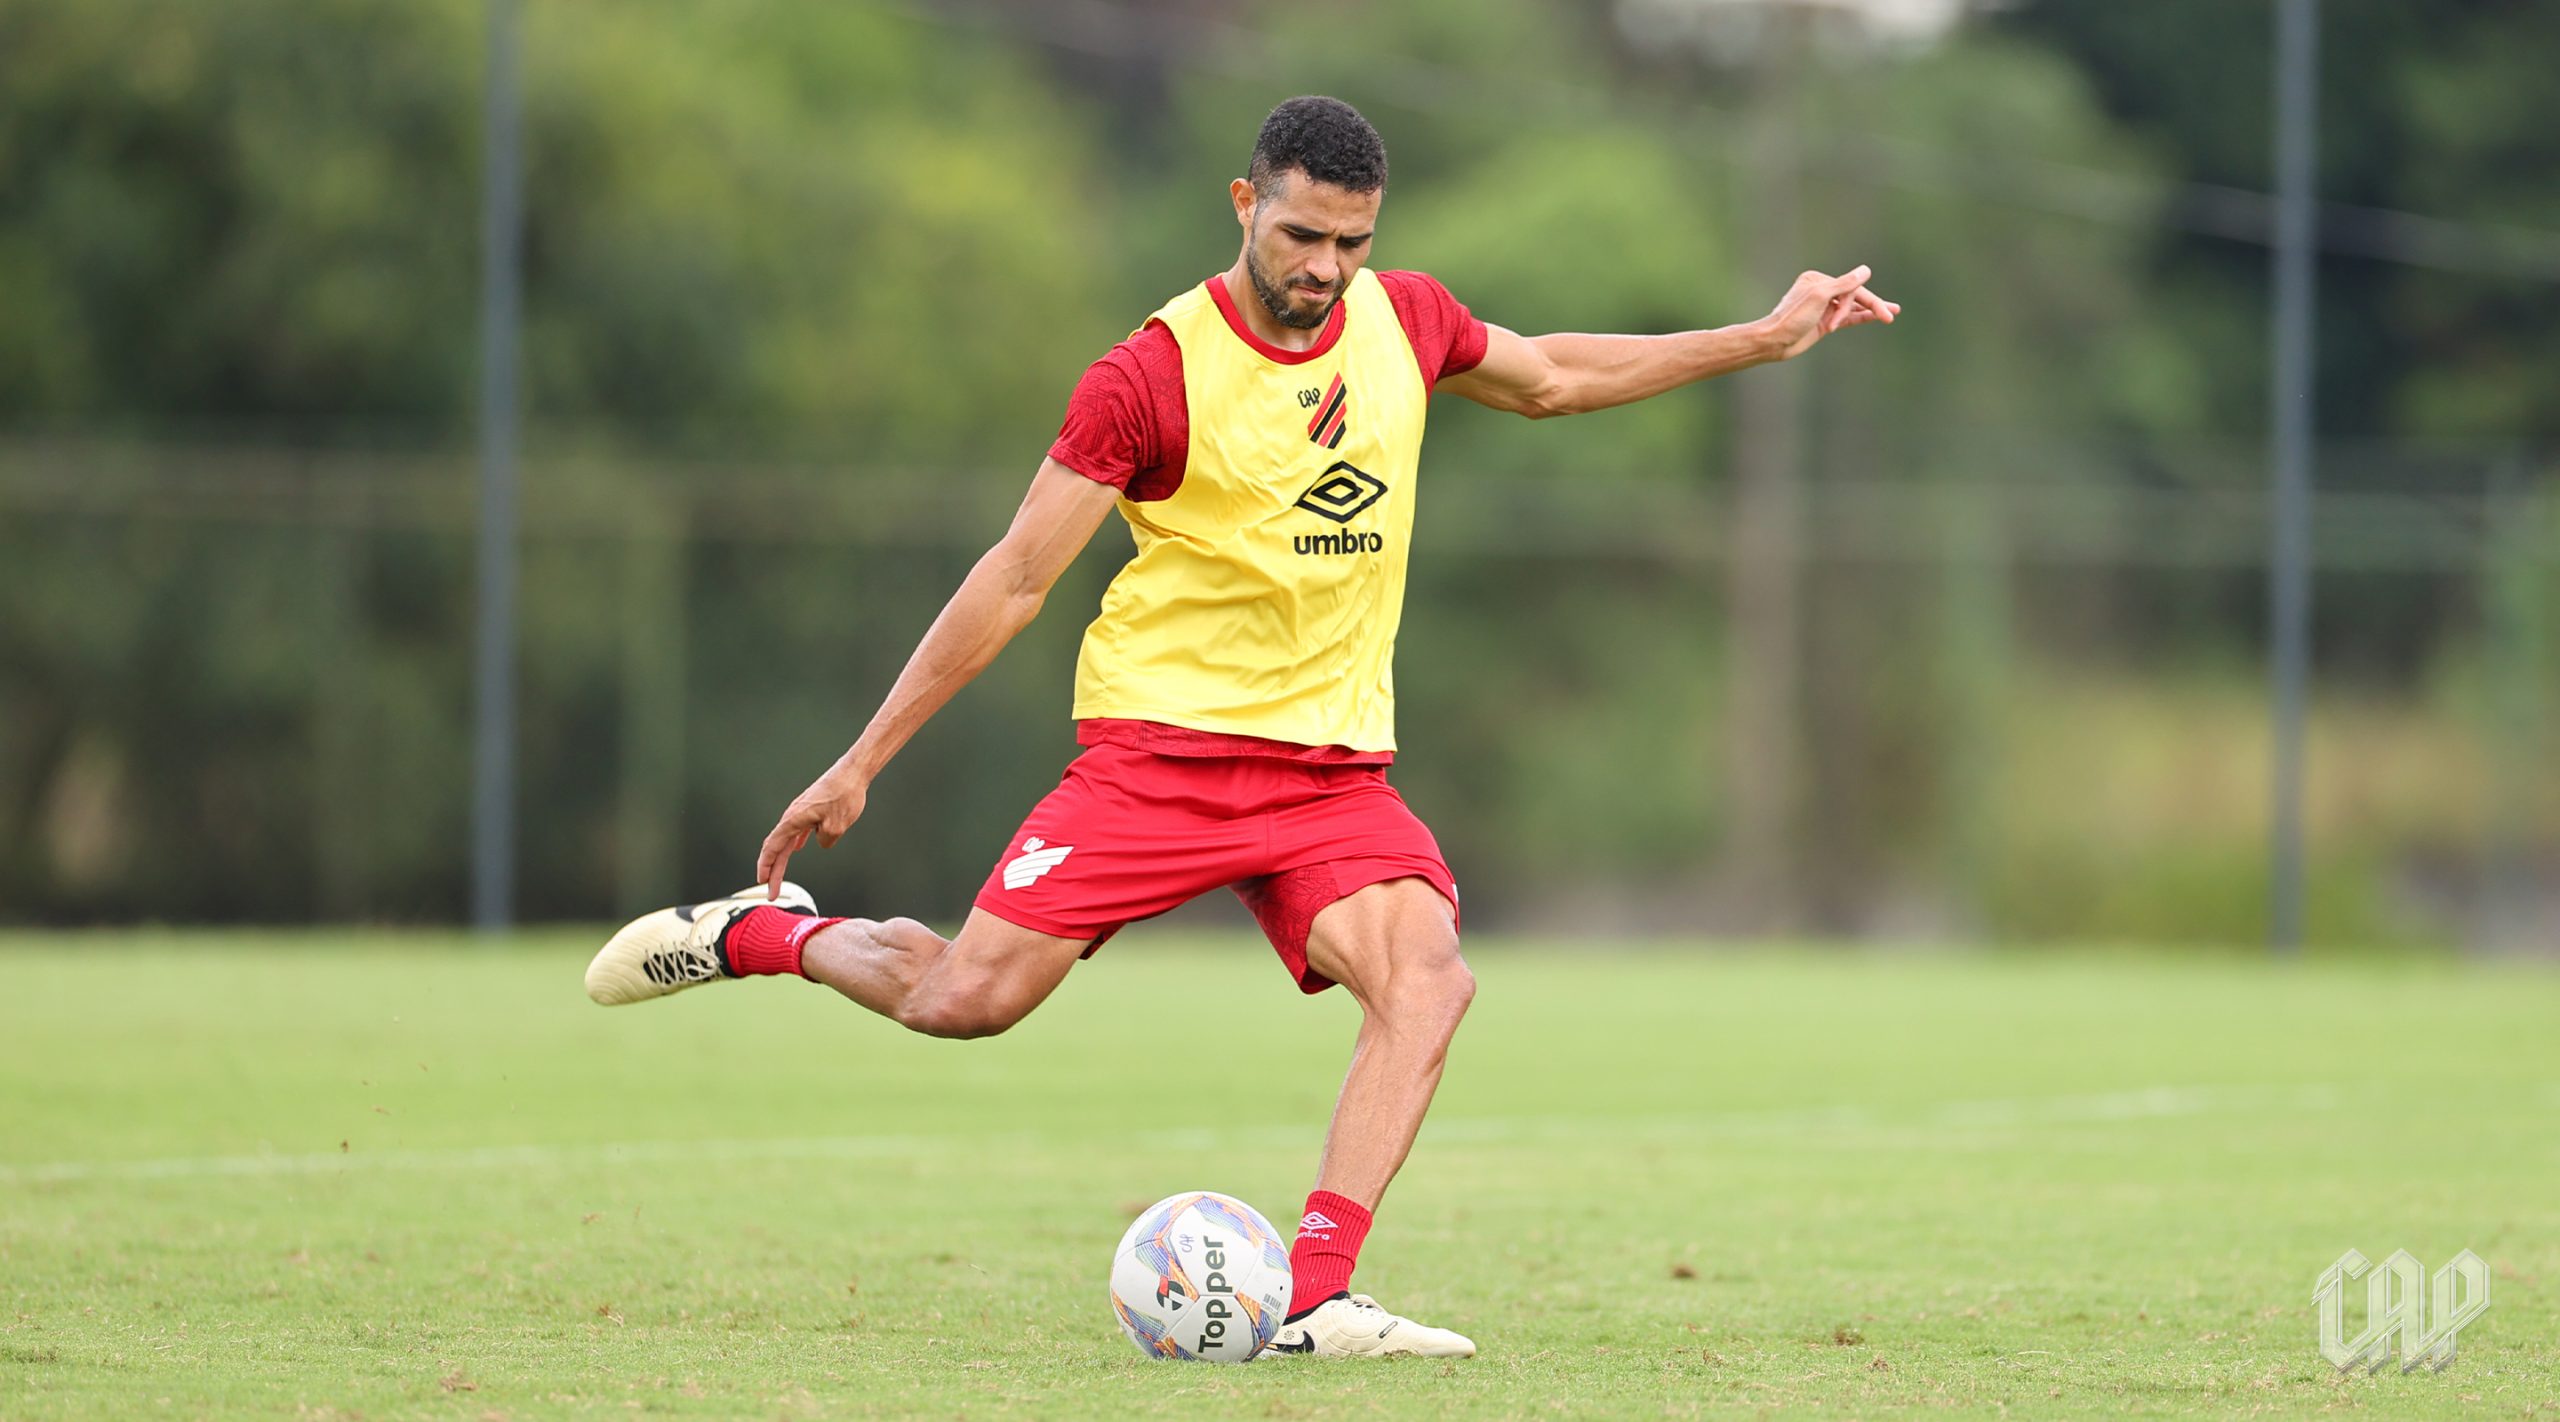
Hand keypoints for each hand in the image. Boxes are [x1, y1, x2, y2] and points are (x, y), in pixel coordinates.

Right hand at [755, 760, 870, 899]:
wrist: (852, 772)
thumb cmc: (844, 796)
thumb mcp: (836, 826)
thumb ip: (825, 840)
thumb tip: (821, 842)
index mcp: (793, 820)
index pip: (773, 848)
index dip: (766, 867)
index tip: (763, 884)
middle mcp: (793, 816)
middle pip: (778, 848)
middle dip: (773, 871)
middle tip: (771, 893)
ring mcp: (802, 812)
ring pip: (787, 840)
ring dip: (783, 859)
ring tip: (779, 876)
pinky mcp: (811, 809)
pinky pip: (799, 830)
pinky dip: (795, 843)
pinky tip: (799, 848)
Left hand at [1758, 265, 1897, 360]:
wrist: (1774, 342)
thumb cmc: (1792, 318)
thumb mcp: (1820, 297)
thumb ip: (1844, 284)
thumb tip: (1865, 271)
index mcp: (1817, 280)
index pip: (1849, 287)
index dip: (1863, 301)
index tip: (1862, 317)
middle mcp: (1821, 291)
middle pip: (1853, 296)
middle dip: (1872, 305)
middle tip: (1892, 314)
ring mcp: (1823, 308)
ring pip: (1852, 307)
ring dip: (1870, 311)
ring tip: (1891, 315)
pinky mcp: (1824, 322)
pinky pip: (1846, 318)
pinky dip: (1860, 318)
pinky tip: (1875, 318)